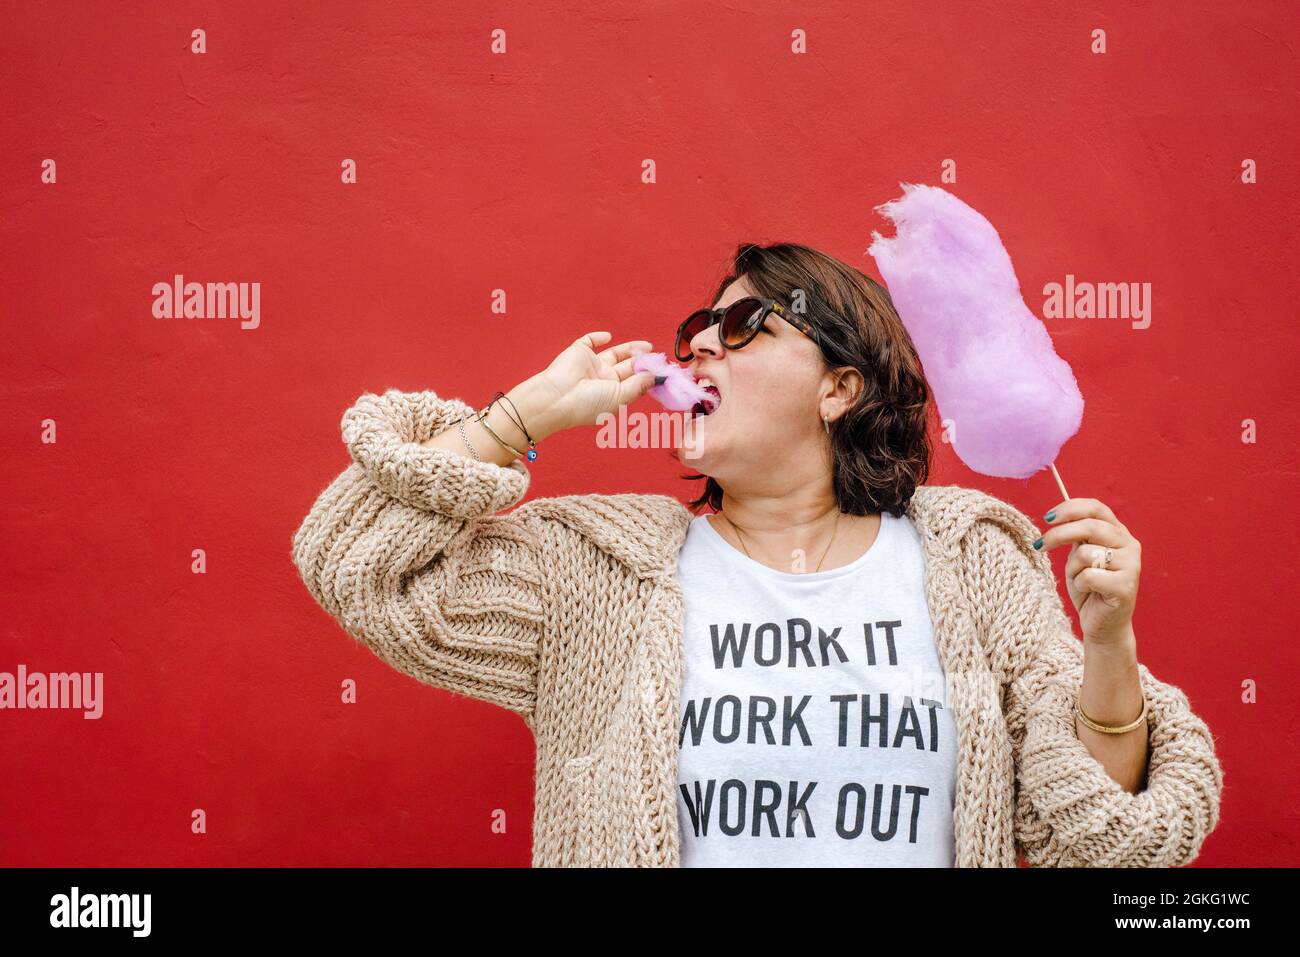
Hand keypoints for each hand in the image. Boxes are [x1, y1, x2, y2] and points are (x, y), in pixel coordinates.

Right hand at [534, 330, 657, 430]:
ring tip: (647, 346)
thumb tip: (655, 377)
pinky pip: (589, 341)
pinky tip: (608, 337)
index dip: (647, 377)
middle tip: (657, 356)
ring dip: (629, 349)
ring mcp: (591, 365)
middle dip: (642, 362)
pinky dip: (598, 337)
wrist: (557, 397)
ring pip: (614, 354)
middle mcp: (602, 380)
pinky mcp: (579, 352)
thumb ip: (638, 385)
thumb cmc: (586, 404)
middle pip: (627, 368)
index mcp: (612, 394)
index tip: (663, 371)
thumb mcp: (620, 397)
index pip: (633, 383)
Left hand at [1035, 497, 1141, 644]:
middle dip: (1059, 534)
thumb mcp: (1079, 555)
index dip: (1070, 508)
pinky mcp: (1127, 586)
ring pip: (1087, 553)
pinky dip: (1080, 584)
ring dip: (1073, 568)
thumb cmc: (1088, 587)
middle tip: (1040, 545)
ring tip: (1080, 580)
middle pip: (1090, 527)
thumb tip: (1056, 517)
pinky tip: (1089, 592)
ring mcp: (1132, 565)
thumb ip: (1076, 536)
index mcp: (1118, 532)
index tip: (1047, 517)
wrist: (1102, 624)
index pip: (1096, 508)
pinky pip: (1089, 576)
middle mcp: (1129, 544)